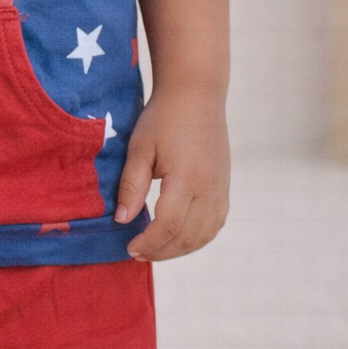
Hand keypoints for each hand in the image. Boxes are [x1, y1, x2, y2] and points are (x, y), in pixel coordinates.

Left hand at [113, 91, 229, 260]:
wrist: (197, 95)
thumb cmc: (163, 117)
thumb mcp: (140, 148)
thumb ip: (132, 185)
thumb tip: (123, 220)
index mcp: (187, 178)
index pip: (168, 225)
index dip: (148, 242)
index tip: (129, 248)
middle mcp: (210, 189)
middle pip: (188, 237)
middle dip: (161, 251)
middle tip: (137, 253)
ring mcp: (221, 189)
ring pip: (204, 235)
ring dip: (179, 249)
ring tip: (154, 249)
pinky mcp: (224, 187)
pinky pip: (214, 224)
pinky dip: (196, 238)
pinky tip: (177, 237)